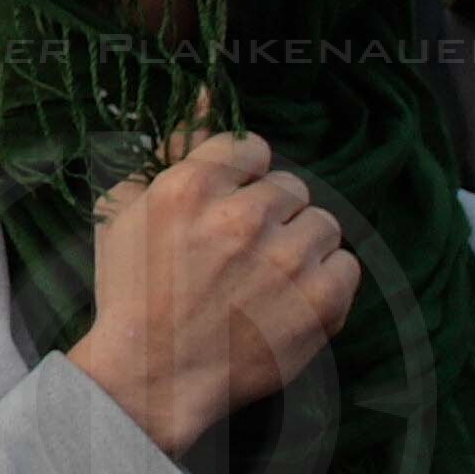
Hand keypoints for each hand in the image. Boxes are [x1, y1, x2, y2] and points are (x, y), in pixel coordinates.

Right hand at [68, 125, 355, 456]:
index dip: (241, 174)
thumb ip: (168, 153)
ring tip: (271, 273)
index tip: (232, 200)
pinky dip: (325, 278)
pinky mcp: (319, 303)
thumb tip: (206, 98)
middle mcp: (244, 218)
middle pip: (290, 186)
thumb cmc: (132, 291)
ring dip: (300, 243)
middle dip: (270, 211)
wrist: (152, 375)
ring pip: (323, 223)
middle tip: (245, 246)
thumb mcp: (126, 210)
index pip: (250, 146)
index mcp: (192, 189)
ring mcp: (286, 262)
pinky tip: (292, 295)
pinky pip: (347, 266)